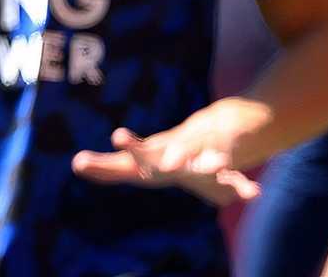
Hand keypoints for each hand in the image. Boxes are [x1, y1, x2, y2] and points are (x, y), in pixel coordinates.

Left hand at [71, 111, 261, 206]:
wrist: (221, 132)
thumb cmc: (171, 153)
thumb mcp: (142, 161)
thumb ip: (109, 167)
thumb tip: (75, 163)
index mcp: (157, 154)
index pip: (135, 155)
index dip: (125, 150)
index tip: (115, 136)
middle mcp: (179, 153)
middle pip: (162, 156)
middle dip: (152, 155)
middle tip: (143, 151)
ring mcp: (205, 158)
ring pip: (203, 162)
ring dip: (201, 163)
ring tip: (200, 165)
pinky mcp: (228, 172)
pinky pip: (237, 182)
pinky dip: (243, 188)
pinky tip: (253, 195)